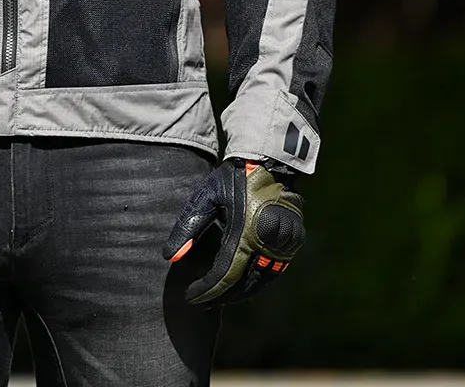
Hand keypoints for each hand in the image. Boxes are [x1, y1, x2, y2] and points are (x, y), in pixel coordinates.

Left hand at [162, 158, 304, 305]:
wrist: (269, 162)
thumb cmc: (232, 178)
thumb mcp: (206, 197)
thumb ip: (188, 227)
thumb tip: (170, 258)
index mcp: (245, 232)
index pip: (224, 275)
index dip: (207, 290)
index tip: (190, 297)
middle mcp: (268, 242)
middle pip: (244, 284)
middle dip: (222, 297)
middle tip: (203, 302)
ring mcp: (285, 244)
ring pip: (262, 282)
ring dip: (241, 294)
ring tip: (221, 297)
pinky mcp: (294, 241)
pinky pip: (275, 271)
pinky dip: (258, 282)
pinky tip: (244, 284)